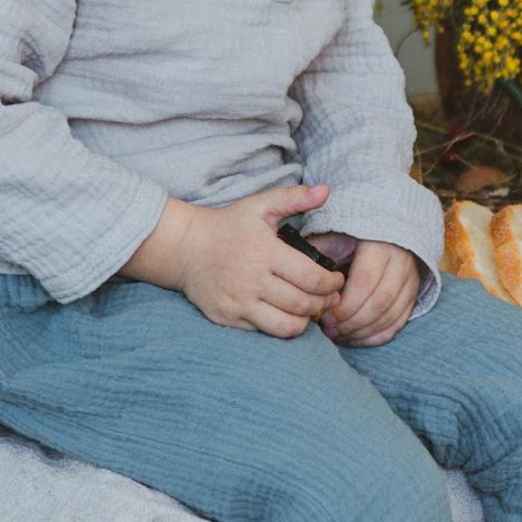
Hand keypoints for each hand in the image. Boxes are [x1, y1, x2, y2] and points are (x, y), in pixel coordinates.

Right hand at [162, 182, 346, 338]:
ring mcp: (238, 302)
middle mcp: (251, 280)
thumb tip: (326, 190)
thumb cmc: (228, 225)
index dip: (332, 283)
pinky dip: (281, 326)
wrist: (185, 247)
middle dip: (323, 302)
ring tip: (310, 308)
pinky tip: (286, 313)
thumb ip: (294, 198)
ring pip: (286, 326)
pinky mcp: (228, 318)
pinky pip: (264, 332)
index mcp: (265, 252)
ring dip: (305, 320)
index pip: (312, 278)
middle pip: (303, 304)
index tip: (336, 280)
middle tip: (329, 296)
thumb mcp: (260, 205)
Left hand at [319, 240, 419, 345]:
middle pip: (380, 302)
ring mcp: (411, 280)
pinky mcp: (413, 295)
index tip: (325, 316)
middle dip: (352, 322)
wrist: (381, 235)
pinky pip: (398, 323)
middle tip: (330, 330)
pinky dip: (376, 337)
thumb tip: (300, 272)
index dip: (345, 305)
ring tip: (339, 335)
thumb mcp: (334, 238)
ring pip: (391, 316)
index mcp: (380, 245)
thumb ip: (319, 252)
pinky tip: (356, 338)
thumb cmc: (350, 239)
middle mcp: (401, 262)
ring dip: (362, 332)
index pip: (365, 282)